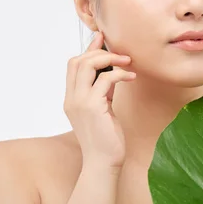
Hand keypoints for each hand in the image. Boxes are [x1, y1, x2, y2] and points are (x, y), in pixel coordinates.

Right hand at [63, 31, 134, 168]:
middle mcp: (71, 99)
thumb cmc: (106, 140)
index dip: (87, 50)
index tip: (102, 40)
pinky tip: (131, 77)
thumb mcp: (103, 110)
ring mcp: (79, 102)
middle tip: (120, 53)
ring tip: (127, 62)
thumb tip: (111, 74)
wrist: (104, 163)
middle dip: (98, 51)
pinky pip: (105, 79)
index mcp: (71, 99)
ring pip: (87, 65)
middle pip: (76, 61)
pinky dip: (120, 74)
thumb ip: (103, 92)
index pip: (73, 66)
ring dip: (109, 59)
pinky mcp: (92, 107)